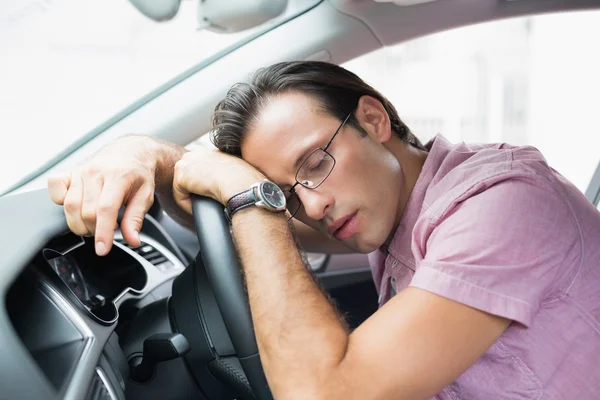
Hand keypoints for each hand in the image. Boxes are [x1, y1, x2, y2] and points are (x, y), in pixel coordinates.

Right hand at [47, 135, 162, 255]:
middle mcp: (96, 172)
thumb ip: (136, 219)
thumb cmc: (138, 174)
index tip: (102, 249)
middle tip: (106, 230)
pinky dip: (59, 201)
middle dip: (94, 230)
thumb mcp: (145, 196)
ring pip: (69, 205)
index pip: (105, 209)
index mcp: (118, 176)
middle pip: (86, 212)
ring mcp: (80, 171)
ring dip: (79, 223)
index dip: (102, 232)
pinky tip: (76, 207)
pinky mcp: (69, 172)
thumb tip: (132, 240)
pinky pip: (54, 188)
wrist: (131, 151)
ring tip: (94, 223)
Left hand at [173, 147, 265, 213]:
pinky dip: (187, 206)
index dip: (201, 182)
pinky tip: (198, 209)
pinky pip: (179, 197)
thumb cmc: (245, 180)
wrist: (241, 184)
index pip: (197, 166)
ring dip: (190, 198)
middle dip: (192, 189)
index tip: (208, 194)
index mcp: (210, 150)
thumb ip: (225, 172)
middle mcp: (197, 152)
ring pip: (182, 186)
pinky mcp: (182, 176)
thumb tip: (225, 183)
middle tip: (203, 202)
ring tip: (202, 207)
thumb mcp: (235, 171)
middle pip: (187, 175)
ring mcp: (188, 162)